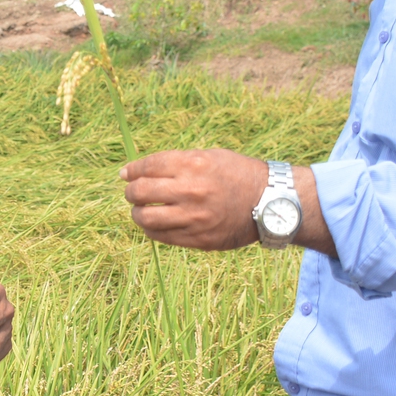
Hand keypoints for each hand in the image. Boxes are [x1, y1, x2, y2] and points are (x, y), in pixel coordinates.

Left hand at [121, 149, 267, 248]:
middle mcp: (190, 191)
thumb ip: (177, 163)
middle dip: (130, 192)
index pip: (148, 167)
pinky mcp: (199, 238)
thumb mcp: (210, 157)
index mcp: (193, 165)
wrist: (271, 202)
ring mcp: (194, 217)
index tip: (125, 174)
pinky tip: (155, 224)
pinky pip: (162, 237)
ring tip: (140, 211)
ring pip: (145, 218)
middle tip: (131, 193)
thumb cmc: (238, 174)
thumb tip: (141, 171)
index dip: (132, 170)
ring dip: (137, 214)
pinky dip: (152, 230)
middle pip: (140, 193)